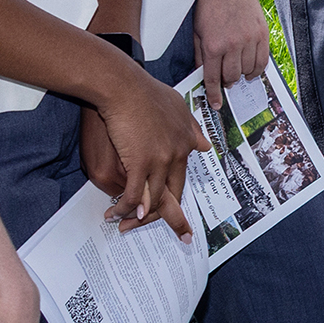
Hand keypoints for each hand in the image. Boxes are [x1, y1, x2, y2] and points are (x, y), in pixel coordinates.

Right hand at [79, 69, 204, 236]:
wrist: (123, 85)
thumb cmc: (144, 91)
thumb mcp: (177, 106)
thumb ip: (191, 128)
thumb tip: (204, 145)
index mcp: (185, 143)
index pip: (182, 178)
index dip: (178, 197)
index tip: (184, 214)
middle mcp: (177, 154)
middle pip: (174, 194)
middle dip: (172, 217)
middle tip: (182, 237)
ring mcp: (160, 159)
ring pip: (154, 198)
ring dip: (140, 215)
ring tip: (127, 225)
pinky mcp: (140, 162)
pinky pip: (135, 194)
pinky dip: (126, 207)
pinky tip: (118, 214)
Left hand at [192, 0, 270, 88]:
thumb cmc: (210, 6)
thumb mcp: (197, 32)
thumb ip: (200, 56)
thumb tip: (203, 75)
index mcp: (213, 46)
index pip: (213, 79)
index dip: (214, 94)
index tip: (216, 104)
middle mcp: (232, 45)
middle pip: (231, 77)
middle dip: (227, 82)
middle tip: (225, 80)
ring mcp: (249, 40)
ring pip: (248, 71)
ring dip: (242, 75)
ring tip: (238, 72)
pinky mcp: (261, 34)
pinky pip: (262, 60)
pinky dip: (257, 69)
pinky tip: (251, 69)